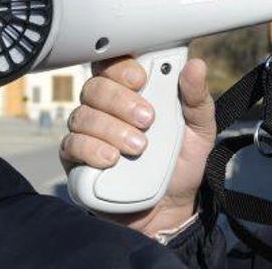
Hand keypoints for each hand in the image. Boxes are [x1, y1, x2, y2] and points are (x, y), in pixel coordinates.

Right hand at [60, 56, 215, 236]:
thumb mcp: (200, 129)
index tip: (141, 78)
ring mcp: (89, 133)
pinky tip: (112, 159)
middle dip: (121, 101)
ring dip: (111, 128)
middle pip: (95, 87)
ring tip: (139, 147)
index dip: (121, 66)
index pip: (114, 64)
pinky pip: (72, 145)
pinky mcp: (77, 160)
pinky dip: (91, 149)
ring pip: (83, 115)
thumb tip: (196, 65)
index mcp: (133, 92)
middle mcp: (106, 107)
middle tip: (147, 120)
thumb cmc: (181, 161)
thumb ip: (196, 98)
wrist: (171, 206)